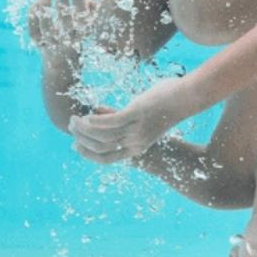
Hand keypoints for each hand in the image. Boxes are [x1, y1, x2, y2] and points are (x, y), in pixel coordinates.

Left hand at [27, 0, 96, 63]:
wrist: (63, 69)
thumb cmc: (77, 40)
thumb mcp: (89, 29)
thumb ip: (92, 14)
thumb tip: (90, 1)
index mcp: (82, 35)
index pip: (82, 14)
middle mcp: (67, 41)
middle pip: (63, 16)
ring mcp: (52, 44)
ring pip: (46, 24)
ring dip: (45, 3)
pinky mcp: (40, 45)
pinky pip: (34, 31)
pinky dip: (33, 17)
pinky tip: (35, 3)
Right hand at [69, 77, 189, 163]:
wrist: (185, 98)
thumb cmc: (164, 104)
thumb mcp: (140, 117)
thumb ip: (119, 117)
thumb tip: (98, 111)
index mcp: (137, 147)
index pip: (107, 158)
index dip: (89, 154)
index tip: (76, 145)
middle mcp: (135, 142)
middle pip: (100, 147)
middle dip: (82, 139)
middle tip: (70, 127)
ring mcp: (135, 129)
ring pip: (102, 136)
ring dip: (84, 129)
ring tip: (73, 119)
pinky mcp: (135, 115)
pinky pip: (109, 123)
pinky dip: (94, 121)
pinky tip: (86, 115)